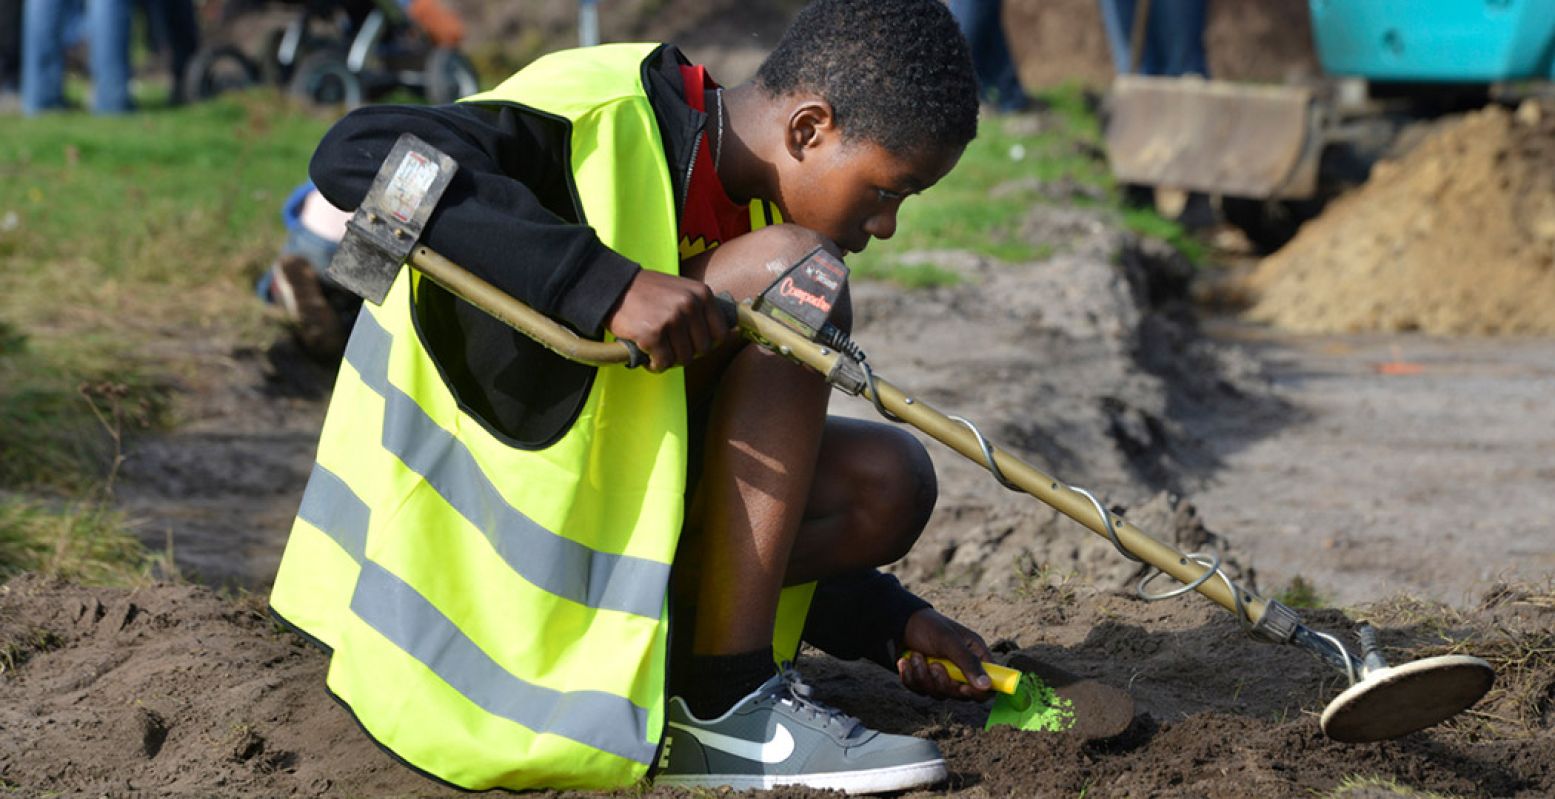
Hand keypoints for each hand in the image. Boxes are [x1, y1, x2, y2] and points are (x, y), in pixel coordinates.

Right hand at [604, 270, 730, 371]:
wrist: (613, 286)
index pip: (721, 333)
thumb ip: (700, 308)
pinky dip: (655, 365)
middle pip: (702, 349)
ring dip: (670, 360)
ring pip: (683, 359)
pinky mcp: (653, 334)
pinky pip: (663, 362)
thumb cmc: (647, 291)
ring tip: (657, 351)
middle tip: (670, 348)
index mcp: (701, 294)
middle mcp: (690, 305)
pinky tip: (648, 355)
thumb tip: (726, 333)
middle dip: (686, 352)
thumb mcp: (682, 290)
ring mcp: (672, 320)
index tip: (693, 344)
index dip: (707, 343)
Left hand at [896, 609, 994, 700]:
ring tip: (916, 655)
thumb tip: (987, 686)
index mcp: (975, 656)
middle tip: (933, 665)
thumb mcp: (949, 641)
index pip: (989, 685)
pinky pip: (920, 691)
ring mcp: (943, 677)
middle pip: (962, 695)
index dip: (979, 692)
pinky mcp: (925, 681)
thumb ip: (968, 662)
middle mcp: (962, 669)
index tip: (963, 688)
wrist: (899, 623)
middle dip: (944, 682)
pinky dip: (911, 677)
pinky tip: (905, 661)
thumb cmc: (929, 626)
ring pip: (939, 694)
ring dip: (924, 676)